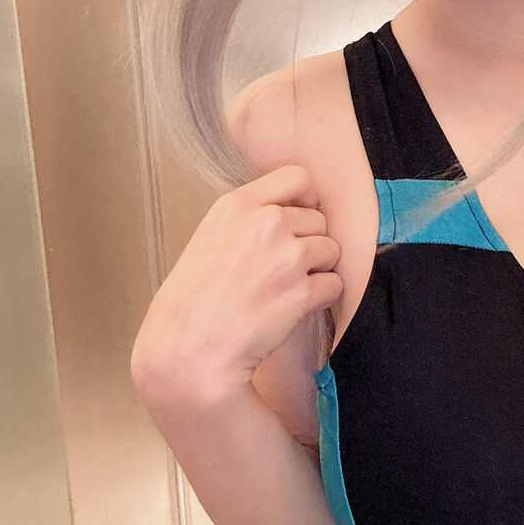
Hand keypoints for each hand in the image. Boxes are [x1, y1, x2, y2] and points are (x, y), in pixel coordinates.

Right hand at [130, 161, 343, 399]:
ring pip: (331, 250)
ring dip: (319, 270)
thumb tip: (287, 211)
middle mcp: (266, 223)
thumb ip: (247, 218)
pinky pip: (335, 284)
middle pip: (318, 220)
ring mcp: (287, 257)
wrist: (187, 347)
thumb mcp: (210, 237)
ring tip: (289, 289)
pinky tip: (297, 308)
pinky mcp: (303, 292)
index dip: (305, 199)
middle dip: (309, 242)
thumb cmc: (192, 299)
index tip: (300, 218)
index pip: (297, 177)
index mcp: (238, 204)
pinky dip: (323, 297)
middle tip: (286, 269)